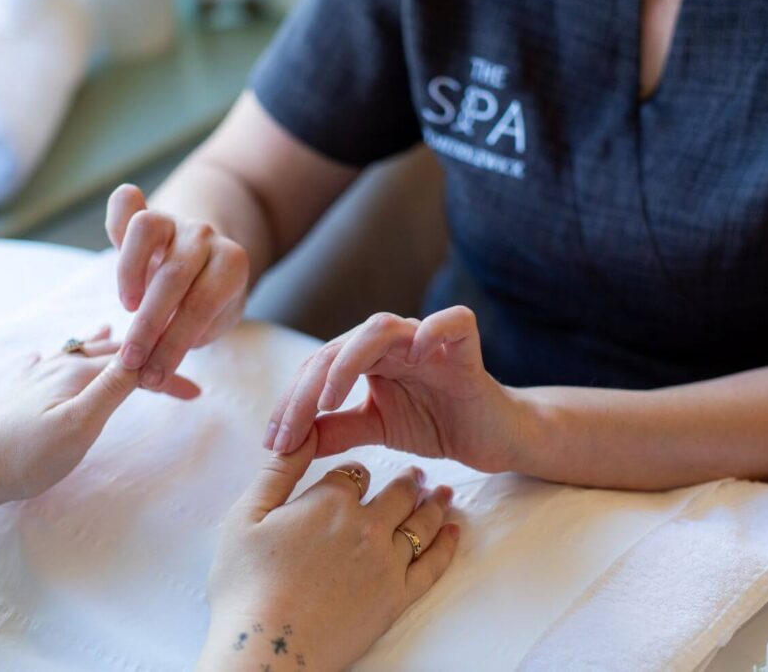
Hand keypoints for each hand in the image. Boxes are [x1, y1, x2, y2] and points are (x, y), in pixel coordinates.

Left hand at [0, 327, 183, 549]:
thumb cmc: (23, 454)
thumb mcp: (79, 425)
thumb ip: (113, 388)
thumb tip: (145, 352)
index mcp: (78, 371)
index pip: (136, 364)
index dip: (168, 374)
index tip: (197, 393)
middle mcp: (58, 363)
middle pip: (112, 352)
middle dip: (145, 354)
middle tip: (172, 361)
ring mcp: (34, 374)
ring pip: (79, 350)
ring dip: (107, 345)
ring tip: (118, 331)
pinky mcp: (14, 389)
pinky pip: (46, 360)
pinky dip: (63, 352)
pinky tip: (52, 353)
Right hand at [106, 184, 249, 391]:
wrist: (211, 261)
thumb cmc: (208, 303)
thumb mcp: (211, 325)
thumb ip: (187, 339)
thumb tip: (151, 372)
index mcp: (231, 265)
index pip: (201, 306)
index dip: (174, 344)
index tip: (153, 376)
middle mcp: (206, 237)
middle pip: (173, 276)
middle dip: (148, 325)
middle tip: (131, 361)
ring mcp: (176, 221)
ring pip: (147, 229)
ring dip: (129, 272)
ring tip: (126, 308)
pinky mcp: (148, 214)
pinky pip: (127, 204)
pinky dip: (117, 217)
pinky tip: (112, 248)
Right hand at [198, 428, 459, 671]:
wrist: (268, 648)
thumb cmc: (247, 585)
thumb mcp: (248, 515)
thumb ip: (280, 469)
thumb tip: (300, 429)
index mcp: (329, 501)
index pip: (355, 473)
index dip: (356, 474)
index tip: (359, 476)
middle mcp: (365, 526)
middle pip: (397, 493)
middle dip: (408, 480)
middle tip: (417, 474)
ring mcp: (387, 562)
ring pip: (420, 523)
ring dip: (434, 504)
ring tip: (443, 493)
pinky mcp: (398, 597)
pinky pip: (433, 565)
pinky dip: (447, 545)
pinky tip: (453, 532)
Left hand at [263, 306, 523, 471]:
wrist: (494, 437)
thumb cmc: (437, 424)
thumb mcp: (376, 429)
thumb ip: (336, 429)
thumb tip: (288, 443)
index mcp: (367, 358)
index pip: (317, 368)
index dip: (290, 404)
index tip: (273, 445)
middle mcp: (392, 342)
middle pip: (336, 347)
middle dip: (305, 392)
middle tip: (289, 436)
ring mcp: (428, 340)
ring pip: (379, 328)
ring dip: (347, 362)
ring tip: (331, 401)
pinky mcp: (466, 347)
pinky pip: (452, 322)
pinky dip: (432, 331)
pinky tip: (414, 355)